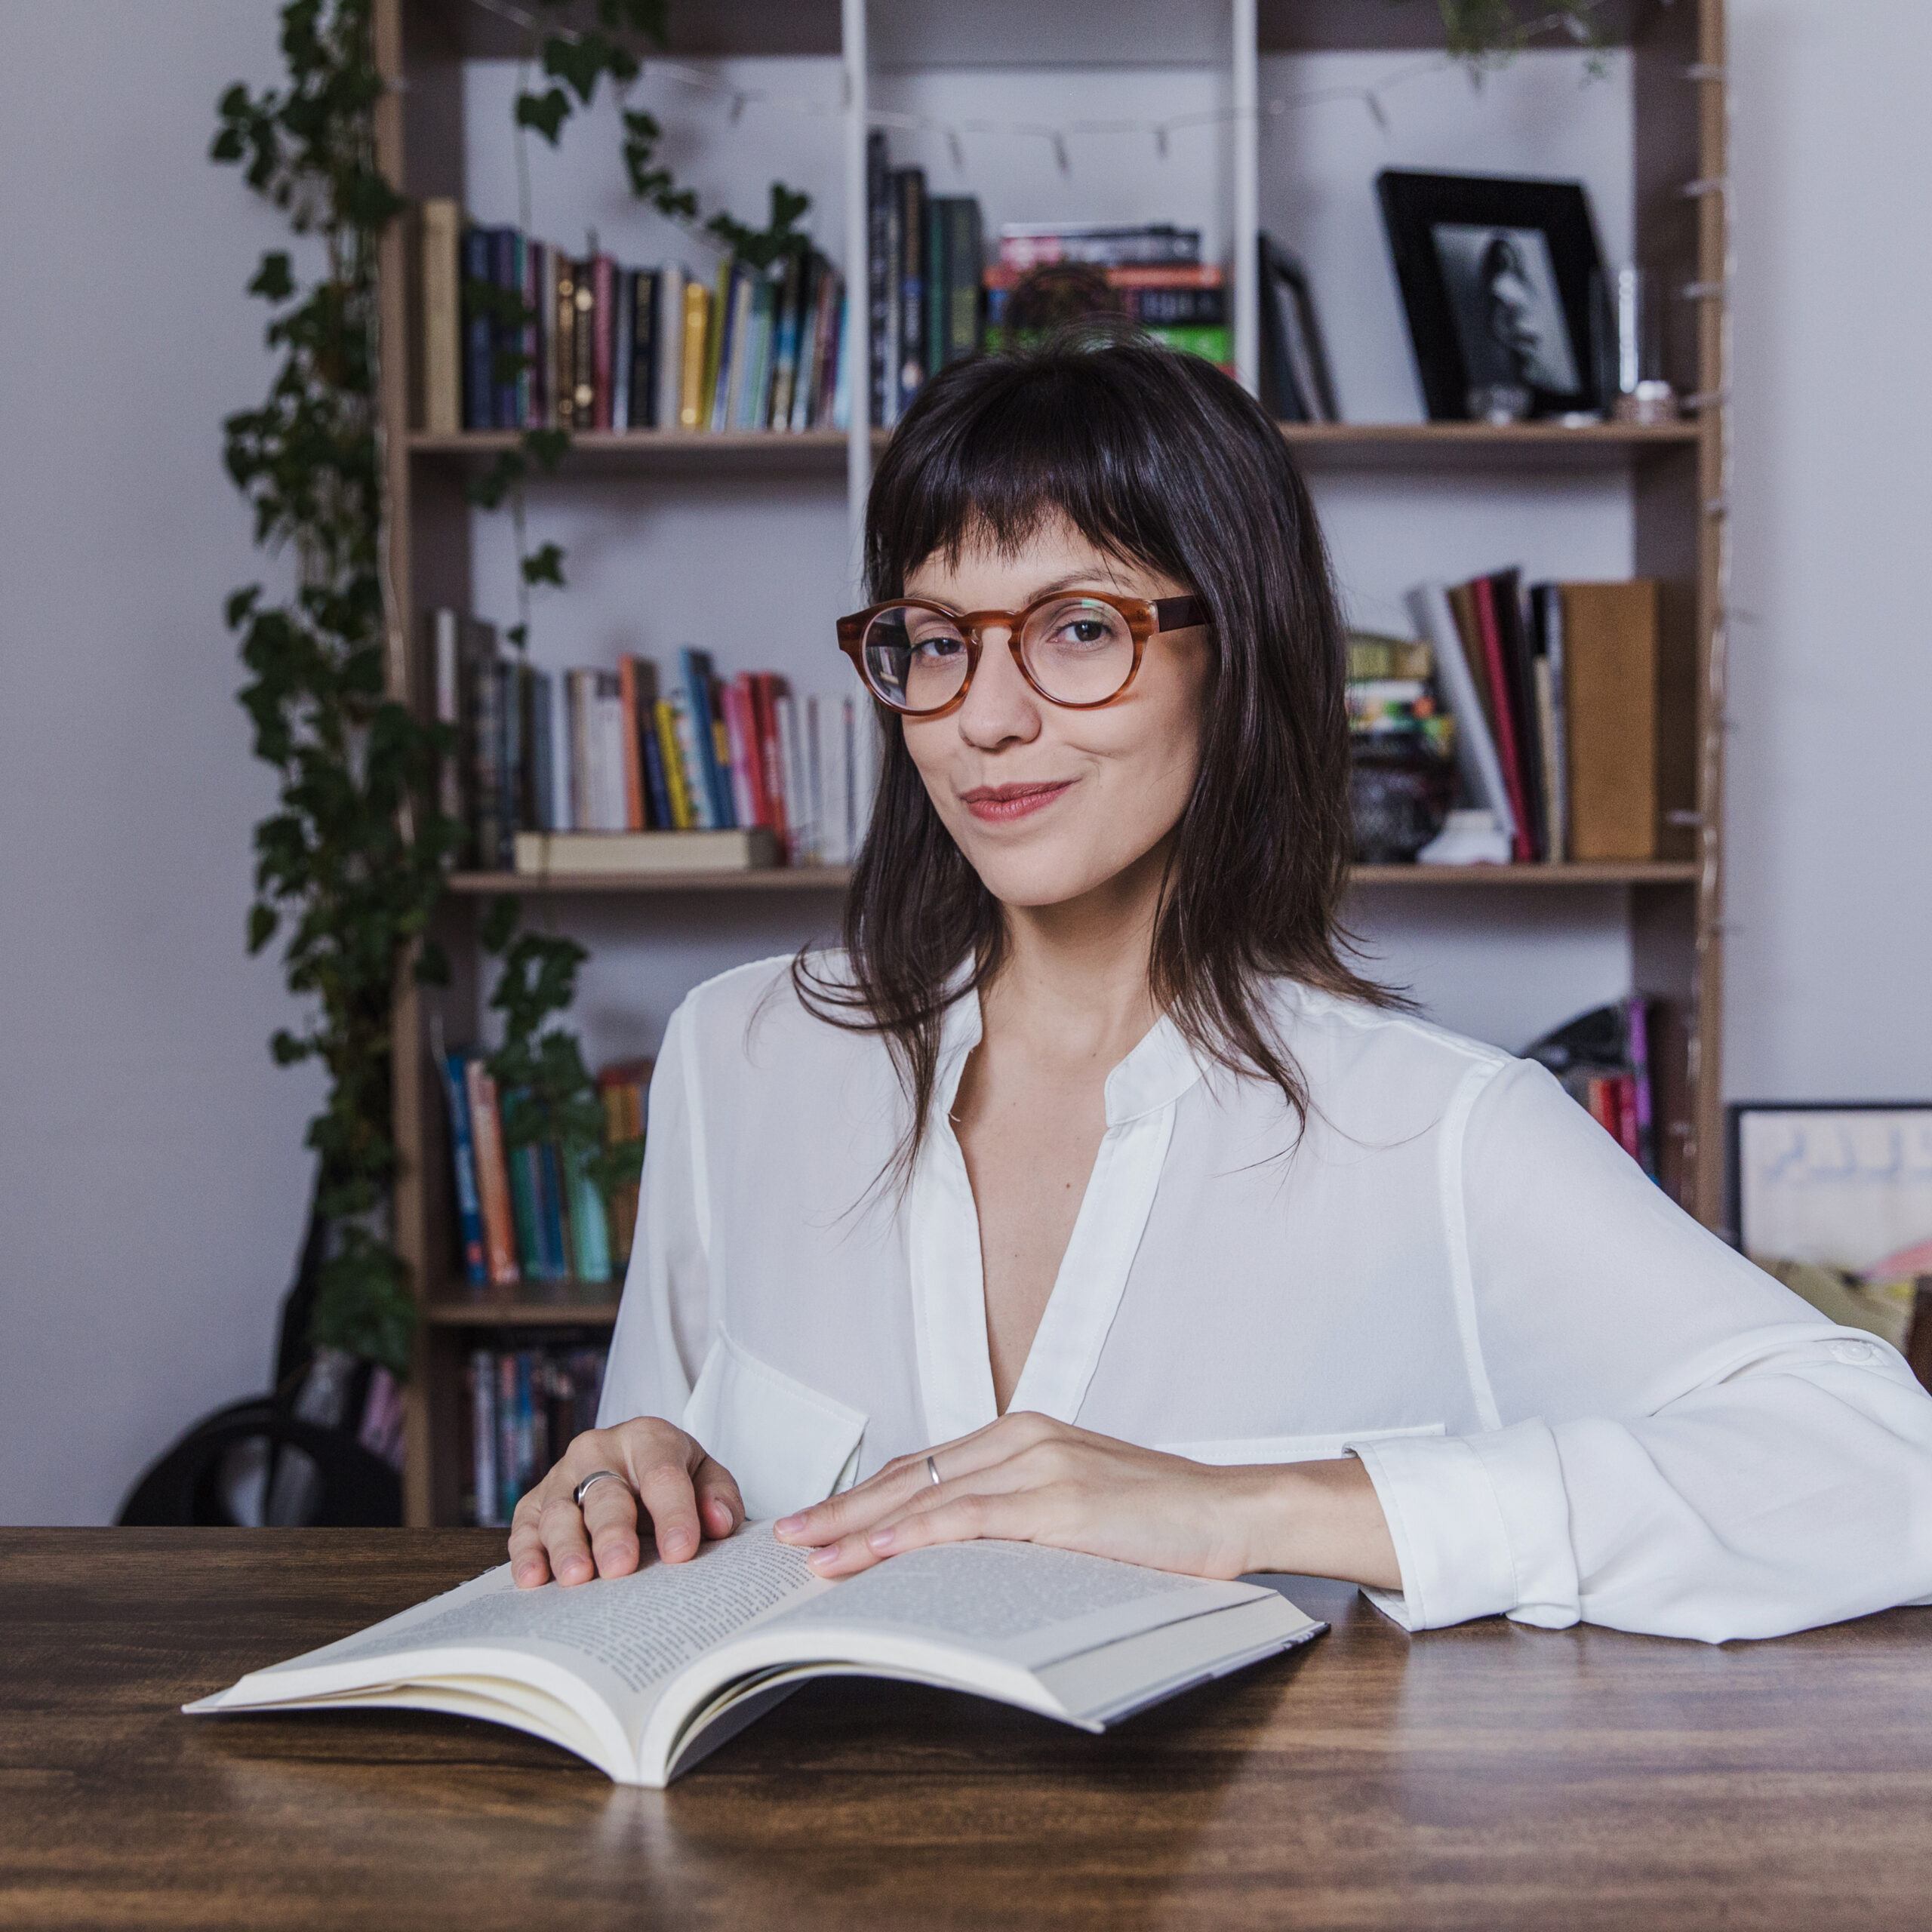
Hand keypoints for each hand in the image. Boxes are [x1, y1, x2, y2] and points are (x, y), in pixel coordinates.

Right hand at [508, 1417, 743, 1588]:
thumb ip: (718, 1497)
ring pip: (559, 1512)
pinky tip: (533, 1579)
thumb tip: (718, 1523)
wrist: (633, 1467)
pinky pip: (524, 1529)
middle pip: (605, 1493)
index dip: (674, 1513)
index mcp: (648, 1438)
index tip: (682, 1551)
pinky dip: (527, 1554)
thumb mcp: (706, 1477)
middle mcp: (598, 1451)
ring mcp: (561, 1477)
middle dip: (613, 1531)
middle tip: (621, 1566)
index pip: (662, 1474)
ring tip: (578, 1578)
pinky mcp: (534, 1504)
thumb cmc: (673, 1478)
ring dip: (567, 1546)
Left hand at [772, 1411, 1399, 1588]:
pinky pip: (970, 1520)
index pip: (923, 1466)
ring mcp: (1040, 1465)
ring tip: (811, 1555)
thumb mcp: (1079, 1502)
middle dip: (842, 1509)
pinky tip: (877, 1553)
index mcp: (1024, 1433)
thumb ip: (1021, 1511)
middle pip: (910, 1475)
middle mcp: (1022, 1437)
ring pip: (927, 1496)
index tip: (820, 1521)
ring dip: (860, 1528)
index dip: (865, 1495)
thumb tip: (962, 1550)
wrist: (1235, 1510)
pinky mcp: (1060, 1501)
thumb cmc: (1162, 1516)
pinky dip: (916, 1536)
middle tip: (787, 1538)